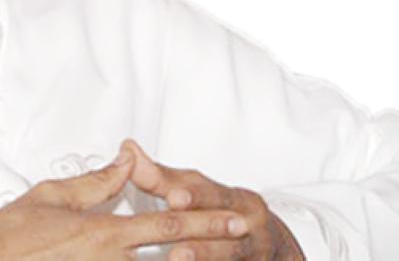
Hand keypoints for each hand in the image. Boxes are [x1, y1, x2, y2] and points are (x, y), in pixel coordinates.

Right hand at [0, 145, 255, 259]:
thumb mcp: (52, 196)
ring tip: (217, 258)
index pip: (167, 225)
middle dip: (211, 248)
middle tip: (241, 240)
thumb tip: (127, 161)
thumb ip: (97, 181)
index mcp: (105, 233)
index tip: (233, 217)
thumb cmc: (11, 236)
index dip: (203, 219)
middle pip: (174, 259)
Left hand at [123, 139, 305, 259]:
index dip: (195, 197)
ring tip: (177, 260)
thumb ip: (162, 176)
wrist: (271, 246)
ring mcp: (253, 253)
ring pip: (230, 256)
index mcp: (239, 199)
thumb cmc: (224, 209)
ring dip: (204, 259)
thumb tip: (127, 149)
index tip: (173, 198)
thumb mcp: (199, 190)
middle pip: (227, 232)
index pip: (216, 195)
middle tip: (175, 248)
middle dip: (202, 241)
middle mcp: (251, 226)